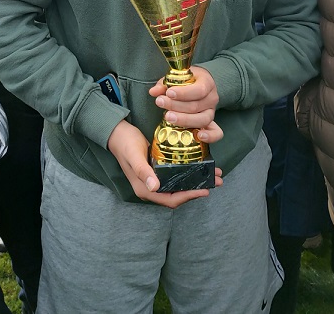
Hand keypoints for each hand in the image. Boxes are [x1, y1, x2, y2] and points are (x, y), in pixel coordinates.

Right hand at [106, 120, 223, 208]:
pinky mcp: (158, 170)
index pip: (171, 200)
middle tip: (216, 180)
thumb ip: (144, 171)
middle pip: (178, 195)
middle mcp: (152, 188)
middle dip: (197, 189)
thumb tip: (155, 187)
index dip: (189, 197)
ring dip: (196, 182)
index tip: (205, 190)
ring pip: (179, 186)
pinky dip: (189, 174)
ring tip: (213, 174)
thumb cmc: (125, 144)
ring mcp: (155, 180)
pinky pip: (176, 177)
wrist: (117, 133)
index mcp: (145, 189)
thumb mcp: (134, 156)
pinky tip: (199, 167)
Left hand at [149, 66, 219, 130]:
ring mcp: (212, 112)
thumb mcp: (177, 78)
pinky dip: (210, 136)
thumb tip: (154, 91)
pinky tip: (199, 136)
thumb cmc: (186, 82)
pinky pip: (216, 132)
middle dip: (176, 106)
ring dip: (184, 120)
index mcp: (207, 83)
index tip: (168, 93)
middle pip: (196, 106)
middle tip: (160, 103)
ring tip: (168, 117)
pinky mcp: (211, 123)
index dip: (183, 93)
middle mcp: (212, 98)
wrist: (198, 85)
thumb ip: (165, 84)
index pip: (199, 90)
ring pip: (202, 119)